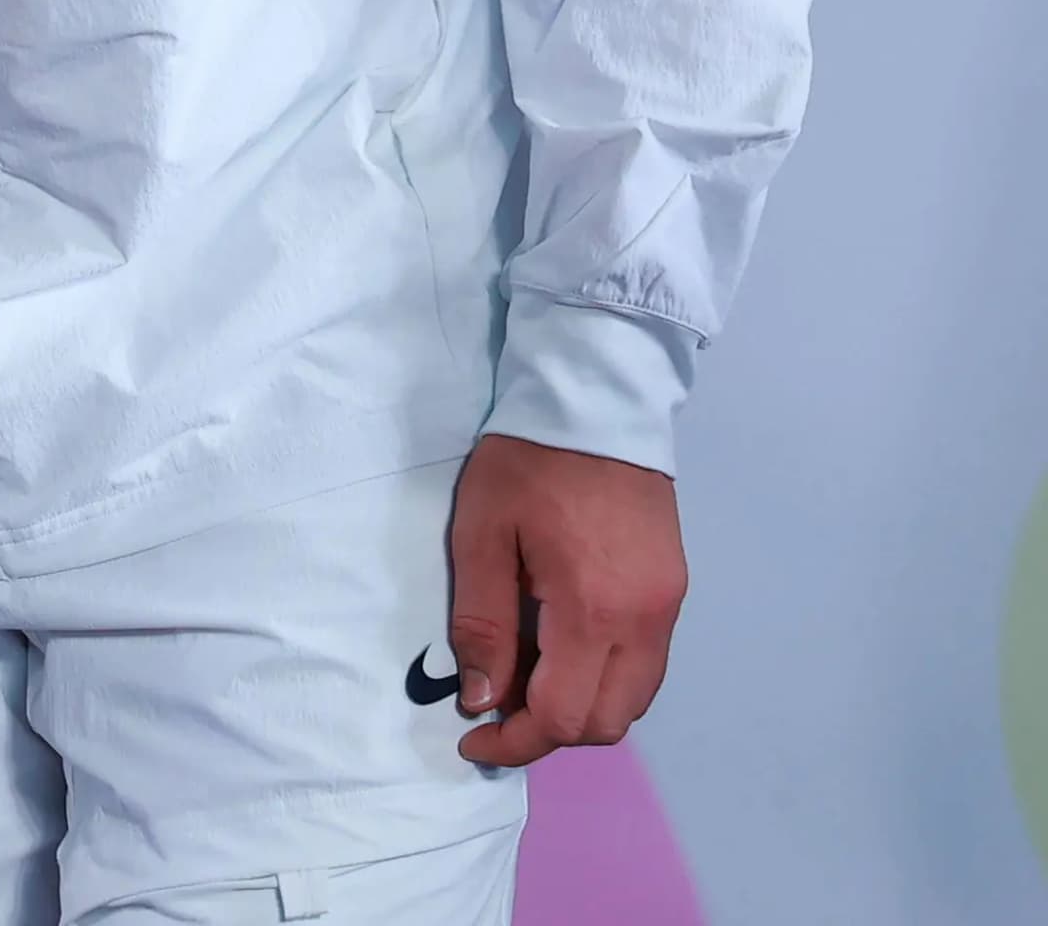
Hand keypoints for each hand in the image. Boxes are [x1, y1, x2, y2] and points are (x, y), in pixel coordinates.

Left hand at [444, 432, 686, 767]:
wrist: (596, 405)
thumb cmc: (527, 463)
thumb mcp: (481, 534)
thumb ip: (481, 623)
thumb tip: (482, 699)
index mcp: (593, 610)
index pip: (563, 716)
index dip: (515, 741)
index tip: (472, 736)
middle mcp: (644, 623)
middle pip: (606, 722)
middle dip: (548, 733)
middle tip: (494, 709)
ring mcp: (668, 610)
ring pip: (633, 702)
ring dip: (580, 711)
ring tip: (524, 682)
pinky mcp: (674, 594)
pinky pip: (645, 667)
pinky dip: (605, 681)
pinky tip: (561, 652)